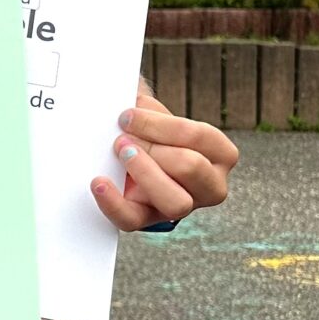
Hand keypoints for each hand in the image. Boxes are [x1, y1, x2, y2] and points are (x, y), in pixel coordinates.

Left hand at [92, 97, 238, 231]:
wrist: (128, 157)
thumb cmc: (145, 130)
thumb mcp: (151, 113)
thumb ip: (146, 105)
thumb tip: (128, 98)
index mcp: (220, 154)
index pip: (200, 137)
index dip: (160, 125)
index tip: (126, 116)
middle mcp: (210, 184)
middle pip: (192, 167)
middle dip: (152, 147)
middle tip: (121, 137)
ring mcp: (182, 207)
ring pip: (176, 202)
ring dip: (144, 174)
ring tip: (120, 153)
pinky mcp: (148, 220)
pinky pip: (133, 220)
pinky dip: (113, 202)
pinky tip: (98, 182)